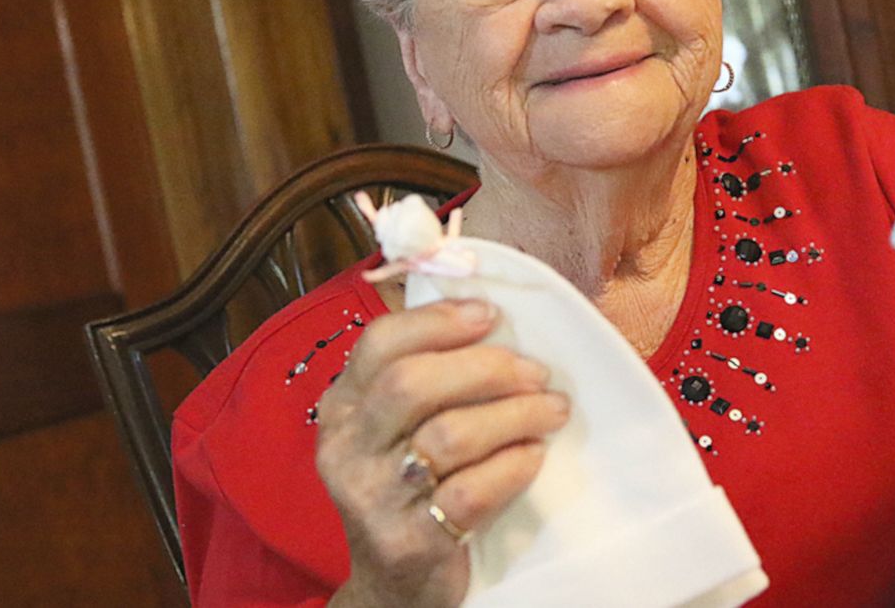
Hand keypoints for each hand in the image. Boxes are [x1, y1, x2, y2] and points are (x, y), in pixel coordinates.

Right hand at [317, 299, 569, 607]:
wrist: (393, 587)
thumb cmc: (410, 489)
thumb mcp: (396, 431)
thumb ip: (426, 379)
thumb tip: (491, 316)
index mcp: (342, 408)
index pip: (379, 344)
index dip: (437, 321)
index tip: (490, 315)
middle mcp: (347, 450)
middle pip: (412, 384)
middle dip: (486, 368)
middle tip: (536, 373)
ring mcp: (373, 499)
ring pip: (448, 435)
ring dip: (514, 415)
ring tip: (551, 411)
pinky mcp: (409, 542)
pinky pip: (469, 493)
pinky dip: (511, 467)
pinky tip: (533, 456)